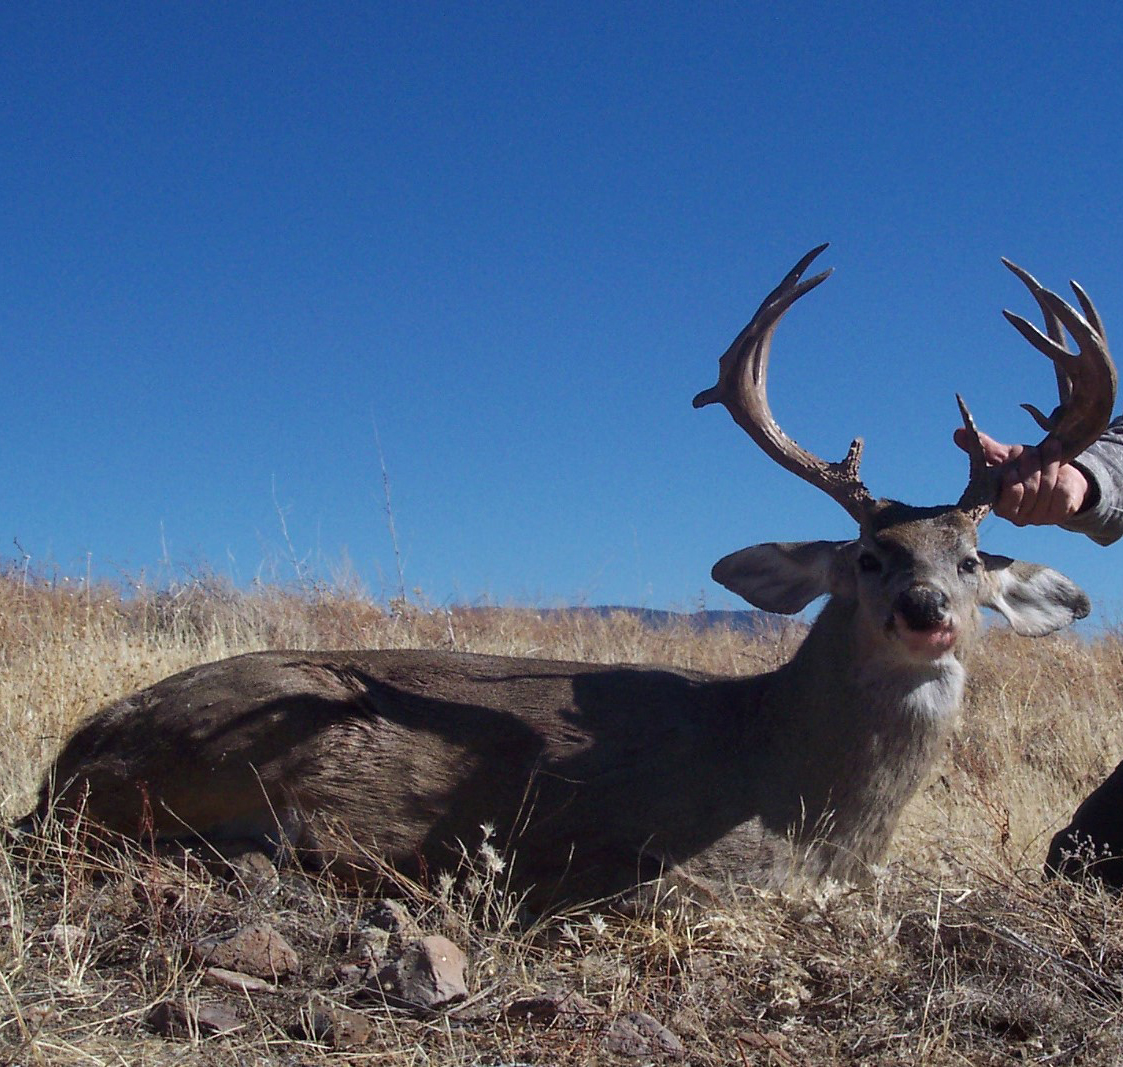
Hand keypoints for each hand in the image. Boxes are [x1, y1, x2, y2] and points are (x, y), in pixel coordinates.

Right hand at [952, 428, 1091, 525]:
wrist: (1059, 474)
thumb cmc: (1025, 466)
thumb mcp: (1005, 456)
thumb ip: (984, 448)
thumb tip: (957, 433)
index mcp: (999, 505)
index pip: (1004, 501)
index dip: (1010, 483)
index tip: (1011, 468)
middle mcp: (1018, 516)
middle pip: (1027, 490)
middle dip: (1030, 467)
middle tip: (1031, 453)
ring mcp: (1039, 516)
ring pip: (1044, 490)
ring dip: (1048, 467)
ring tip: (1050, 450)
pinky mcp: (1059, 513)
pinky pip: (1060, 495)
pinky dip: (1060, 476)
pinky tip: (1060, 469)